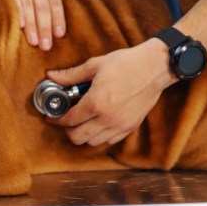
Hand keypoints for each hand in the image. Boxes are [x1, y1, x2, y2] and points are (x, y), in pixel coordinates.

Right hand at [0, 0, 93, 50]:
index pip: (55, 1)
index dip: (58, 18)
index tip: (60, 35)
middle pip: (43, 6)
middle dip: (45, 27)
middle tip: (46, 46)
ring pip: (28, 5)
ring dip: (32, 25)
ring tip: (34, 42)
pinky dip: (17, 12)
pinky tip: (20, 26)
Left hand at [45, 38, 177, 145]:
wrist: (155, 67)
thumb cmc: (126, 63)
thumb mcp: (95, 65)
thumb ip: (71, 75)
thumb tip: (51, 75)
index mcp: (96, 103)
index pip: (69, 120)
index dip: (56, 120)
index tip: (51, 117)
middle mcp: (108, 119)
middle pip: (78, 137)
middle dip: (67, 130)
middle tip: (64, 119)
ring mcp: (121, 125)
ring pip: (94, 142)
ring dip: (83, 134)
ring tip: (80, 120)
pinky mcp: (131, 127)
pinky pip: (110, 140)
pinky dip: (99, 136)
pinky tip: (96, 123)